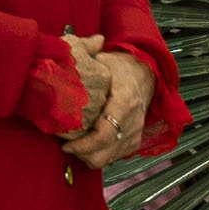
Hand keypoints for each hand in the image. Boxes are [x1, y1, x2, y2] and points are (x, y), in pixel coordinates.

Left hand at [65, 41, 153, 167]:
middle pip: (104, 153)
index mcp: (125, 102)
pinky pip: (113, 158)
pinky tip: (87, 143)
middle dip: (81, 154)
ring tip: (74, 144)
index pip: (104, 134)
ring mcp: (134, 134)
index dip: (83, 145)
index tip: (65, 144)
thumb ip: (84, 55)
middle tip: (66, 145)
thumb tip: (63, 49)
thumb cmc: (121, 68)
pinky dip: (97, 154)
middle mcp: (132, 122)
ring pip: (107, 159)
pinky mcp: (133, 142)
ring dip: (88, 156)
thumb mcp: (103, 59)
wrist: (145, 74)